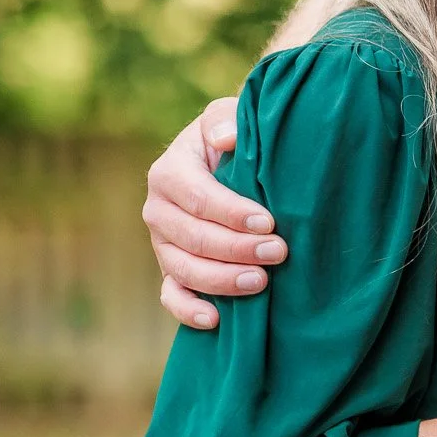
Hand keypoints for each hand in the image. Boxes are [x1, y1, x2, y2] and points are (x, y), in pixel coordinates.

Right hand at [145, 97, 283, 328]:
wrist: (229, 161)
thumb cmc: (235, 138)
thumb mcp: (231, 116)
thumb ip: (226, 120)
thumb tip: (226, 139)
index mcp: (169, 172)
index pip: (198, 198)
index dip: (232, 213)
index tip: (269, 223)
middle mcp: (158, 209)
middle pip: (192, 238)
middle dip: (236, 249)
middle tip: (279, 253)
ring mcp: (162, 242)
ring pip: (182, 269)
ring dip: (221, 280)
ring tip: (261, 282)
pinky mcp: (171, 268)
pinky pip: (171, 294)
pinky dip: (188, 310)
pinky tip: (217, 320)